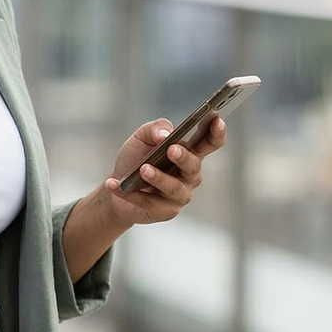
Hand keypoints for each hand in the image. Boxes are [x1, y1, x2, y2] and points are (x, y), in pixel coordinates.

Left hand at [100, 117, 226, 226]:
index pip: (210, 143)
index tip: (217, 119)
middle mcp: (190, 175)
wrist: (116, 186)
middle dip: (183, 157)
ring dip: (158, 178)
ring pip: (174, 188)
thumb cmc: (136, 158)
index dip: (216, 133)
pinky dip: (130, 194)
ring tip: (142, 169)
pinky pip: (150, 203)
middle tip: (171, 149)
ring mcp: (180, 195)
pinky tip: (114, 185)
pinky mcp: (165, 211)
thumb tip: (165, 134)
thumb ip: (154, 129)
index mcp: (189, 153)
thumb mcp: (141, 138)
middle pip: (193, 166)